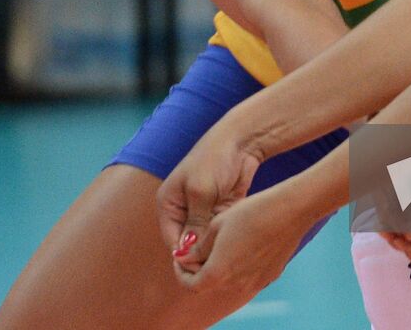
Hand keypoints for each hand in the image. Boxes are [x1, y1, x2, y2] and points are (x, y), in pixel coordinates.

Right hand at [158, 122, 262, 261]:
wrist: (242, 140)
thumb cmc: (215, 159)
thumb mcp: (201, 192)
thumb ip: (194, 223)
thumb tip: (188, 255)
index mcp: (168, 204)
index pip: (173, 242)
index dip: (186, 258)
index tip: (203, 270)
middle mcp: (183, 210)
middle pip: (189, 244)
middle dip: (202, 255)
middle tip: (218, 266)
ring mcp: (202, 211)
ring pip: (206, 240)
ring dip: (215, 248)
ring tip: (228, 256)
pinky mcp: (221, 210)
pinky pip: (220, 232)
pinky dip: (226, 239)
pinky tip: (237, 246)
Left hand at [171, 186, 306, 313]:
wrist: (290, 210)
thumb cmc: (251, 212)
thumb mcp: (218, 224)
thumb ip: (199, 247)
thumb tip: (186, 257)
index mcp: (218, 272)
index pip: (190, 284)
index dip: (181, 271)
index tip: (182, 257)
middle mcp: (236, 284)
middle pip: (210, 284)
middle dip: (200, 269)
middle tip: (198, 249)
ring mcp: (256, 282)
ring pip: (229, 280)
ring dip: (220, 268)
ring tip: (222, 243)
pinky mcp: (270, 275)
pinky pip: (248, 276)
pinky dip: (240, 266)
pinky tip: (245, 244)